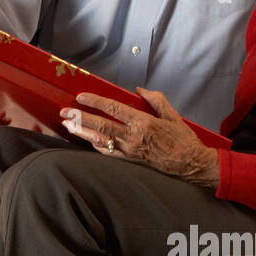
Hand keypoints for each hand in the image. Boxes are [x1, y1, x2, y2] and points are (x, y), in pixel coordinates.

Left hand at [62, 88, 218, 187]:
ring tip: (68, 126)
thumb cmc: (183, 141)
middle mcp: (133, 137)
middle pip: (100, 126)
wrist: (190, 165)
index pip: (113, 109)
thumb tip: (139, 91)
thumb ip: (155, 99)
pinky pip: (108, 153)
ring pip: (99, 141)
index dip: (94, 101)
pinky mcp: (129, 160)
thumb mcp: (172, 115)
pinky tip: (87, 139)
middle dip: (80, 118)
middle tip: (65, 112)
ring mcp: (129, 150)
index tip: (81, 96)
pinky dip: (95, 145)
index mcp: (142, 123)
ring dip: (82, 133)